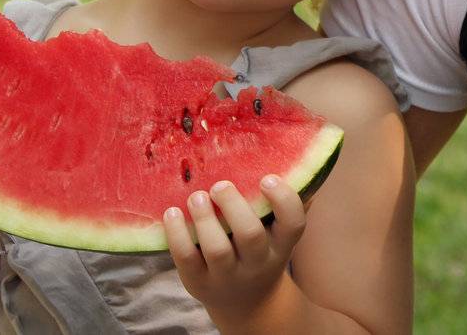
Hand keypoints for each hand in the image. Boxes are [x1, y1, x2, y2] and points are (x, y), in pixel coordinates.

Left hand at [164, 176, 305, 327]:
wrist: (247, 302)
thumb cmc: (262, 251)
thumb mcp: (278, 234)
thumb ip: (286, 205)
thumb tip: (294, 163)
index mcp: (281, 245)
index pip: (293, 224)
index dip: (283, 200)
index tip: (267, 178)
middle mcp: (257, 263)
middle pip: (250, 235)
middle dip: (233, 206)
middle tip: (220, 185)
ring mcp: (227, 276)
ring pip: (217, 249)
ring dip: (204, 219)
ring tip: (196, 196)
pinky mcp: (199, 282)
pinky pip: (186, 259)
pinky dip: (177, 234)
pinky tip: (172, 213)